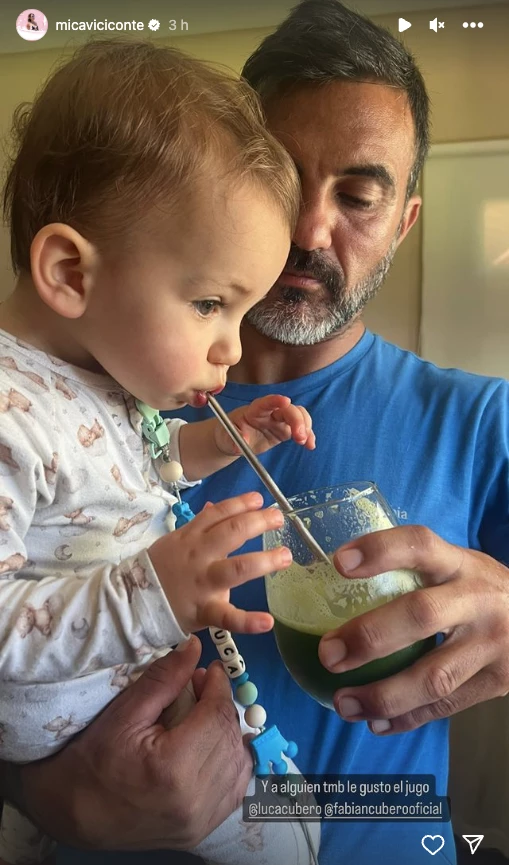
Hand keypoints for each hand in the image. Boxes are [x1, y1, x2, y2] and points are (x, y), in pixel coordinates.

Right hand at [18, 637, 253, 849]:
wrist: (74, 813)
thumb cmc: (93, 759)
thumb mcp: (125, 712)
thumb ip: (164, 679)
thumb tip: (194, 647)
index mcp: (174, 767)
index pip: (216, 715)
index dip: (219, 686)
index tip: (211, 669)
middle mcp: (195, 798)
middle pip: (230, 737)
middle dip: (222, 705)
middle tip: (204, 687)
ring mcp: (201, 820)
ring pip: (239, 763)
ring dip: (229, 732)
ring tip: (207, 714)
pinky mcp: (201, 830)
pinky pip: (235, 788)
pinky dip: (231, 761)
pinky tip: (214, 745)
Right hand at [148, 491, 290, 632]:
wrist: (132, 603)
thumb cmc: (161, 571)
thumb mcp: (176, 541)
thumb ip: (199, 525)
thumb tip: (216, 506)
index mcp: (191, 537)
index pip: (218, 514)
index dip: (241, 504)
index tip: (260, 499)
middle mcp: (200, 556)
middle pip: (232, 533)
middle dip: (258, 523)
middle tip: (278, 519)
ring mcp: (203, 583)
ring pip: (237, 568)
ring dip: (264, 561)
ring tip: (285, 556)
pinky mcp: (204, 611)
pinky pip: (227, 617)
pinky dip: (249, 621)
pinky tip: (268, 621)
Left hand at [214, 394, 314, 455]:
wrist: (232, 441)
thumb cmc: (227, 434)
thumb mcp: (226, 437)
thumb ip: (233, 439)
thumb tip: (241, 442)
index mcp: (254, 411)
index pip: (266, 402)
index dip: (276, 400)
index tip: (286, 401)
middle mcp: (270, 412)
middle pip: (288, 409)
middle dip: (297, 420)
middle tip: (300, 436)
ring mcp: (279, 420)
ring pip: (298, 415)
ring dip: (306, 426)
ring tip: (305, 442)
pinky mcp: (285, 430)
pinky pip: (300, 429)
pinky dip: (308, 435)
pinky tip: (311, 445)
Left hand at [317, 525, 508, 732]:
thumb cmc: (477, 588)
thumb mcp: (454, 565)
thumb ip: (411, 572)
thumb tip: (334, 586)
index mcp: (459, 563)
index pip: (419, 546)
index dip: (380, 551)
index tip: (339, 562)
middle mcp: (477, 599)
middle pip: (422, 615)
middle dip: (370, 637)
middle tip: (328, 654)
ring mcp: (491, 644)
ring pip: (434, 677)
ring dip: (383, 695)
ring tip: (343, 703)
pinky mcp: (497, 682)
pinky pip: (446, 706)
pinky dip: (407, 717)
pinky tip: (376, 722)